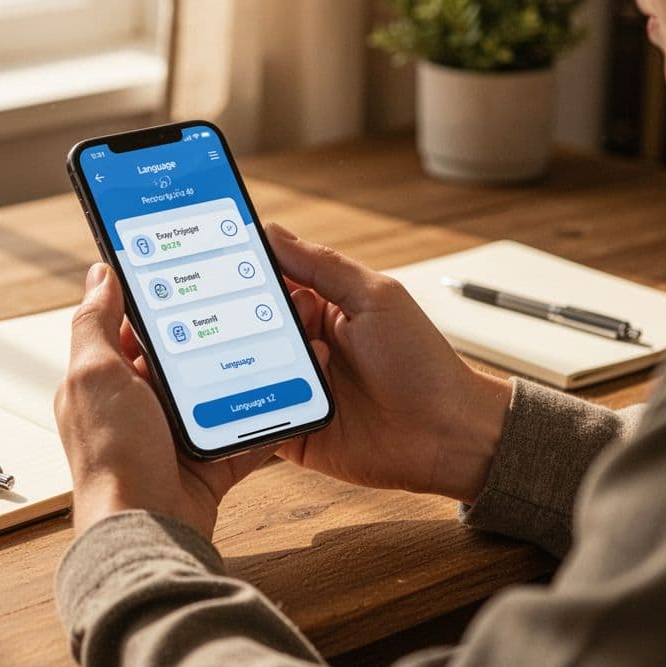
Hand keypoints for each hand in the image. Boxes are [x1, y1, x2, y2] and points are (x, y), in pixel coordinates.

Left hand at [54, 262, 272, 538]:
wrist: (147, 529)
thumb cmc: (112, 458)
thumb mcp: (94, 376)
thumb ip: (94, 322)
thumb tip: (100, 273)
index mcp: (107, 381)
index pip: (133, 327)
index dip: (159, 298)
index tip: (190, 270)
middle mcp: (141, 406)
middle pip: (183, 356)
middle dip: (213, 331)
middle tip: (247, 298)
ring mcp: (176, 435)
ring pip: (218, 390)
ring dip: (245, 370)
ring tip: (275, 337)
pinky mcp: (209, 462)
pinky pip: (245, 431)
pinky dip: (266, 416)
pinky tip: (289, 388)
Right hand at [266, 223, 510, 503]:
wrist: (445, 433)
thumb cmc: (422, 363)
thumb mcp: (376, 298)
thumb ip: (323, 265)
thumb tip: (274, 233)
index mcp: (322, 309)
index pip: (271, 282)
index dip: (246, 272)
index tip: (220, 258)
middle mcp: (304, 347)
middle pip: (250, 327)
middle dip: (244, 319)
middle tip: (256, 316)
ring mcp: (295, 389)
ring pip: (246, 370)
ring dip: (254, 362)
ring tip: (291, 358)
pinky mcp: (291, 428)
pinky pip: (253, 417)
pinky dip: (249, 407)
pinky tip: (264, 395)